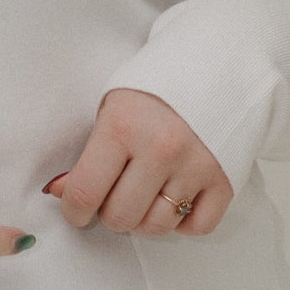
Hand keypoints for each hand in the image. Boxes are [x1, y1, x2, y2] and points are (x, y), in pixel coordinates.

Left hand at [42, 88, 232, 237]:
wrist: (215, 62)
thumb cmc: (155, 87)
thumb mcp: (111, 108)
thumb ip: (88, 155)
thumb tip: (64, 193)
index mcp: (123, 127)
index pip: (85, 193)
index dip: (74, 212)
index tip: (77, 211)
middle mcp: (160, 149)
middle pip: (120, 217)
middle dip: (110, 214)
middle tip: (115, 196)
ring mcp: (196, 166)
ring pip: (158, 227)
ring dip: (145, 220)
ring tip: (145, 196)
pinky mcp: (225, 179)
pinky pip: (199, 227)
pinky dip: (184, 222)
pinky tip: (176, 199)